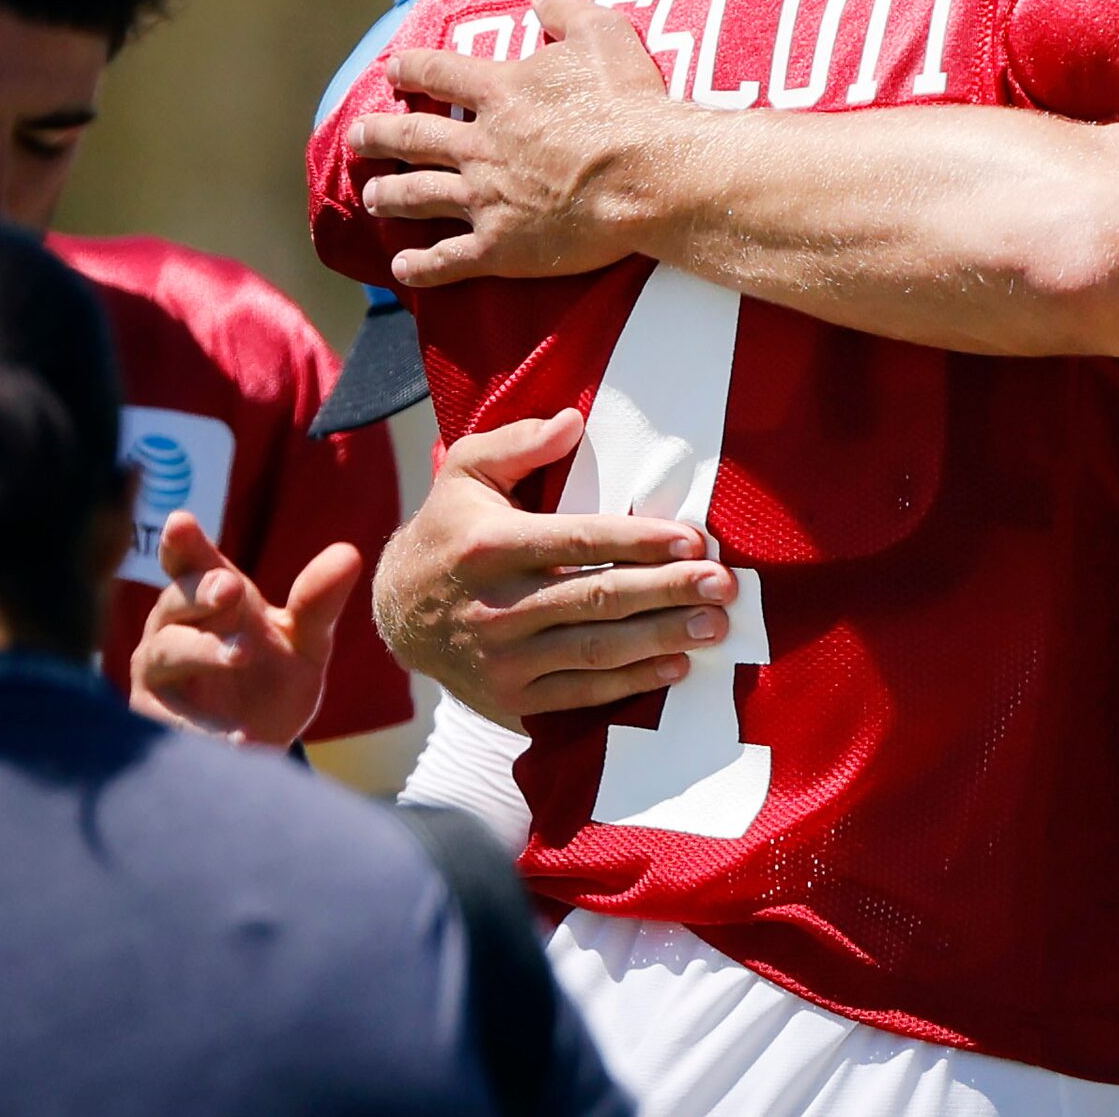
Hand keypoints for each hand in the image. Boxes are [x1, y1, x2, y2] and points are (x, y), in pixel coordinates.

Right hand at [128, 515, 361, 749]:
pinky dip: (202, 725)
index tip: (181, 521)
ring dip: (203, 651)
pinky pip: (169, 718)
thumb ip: (319, 603)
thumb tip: (349, 552)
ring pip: (165, 652)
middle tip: (232, 588)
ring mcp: (158, 674)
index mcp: (211, 601)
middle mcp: (173, 629)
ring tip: (241, 654)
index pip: (192, 563)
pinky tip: (236, 736)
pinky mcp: (153, 720)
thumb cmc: (274, 681)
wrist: (261, 749)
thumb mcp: (305, 643)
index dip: (184, 543)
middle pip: (176, 600)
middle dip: (200, 591)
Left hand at [350, 0, 672, 286]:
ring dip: (389, 195)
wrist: (646, 175)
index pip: (439, 74)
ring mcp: (484, 197)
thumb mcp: (605, 35)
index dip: (411, 70)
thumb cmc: (629, 105)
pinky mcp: (500, 246)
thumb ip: (568, 9)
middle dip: (378, 136)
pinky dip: (422, 265)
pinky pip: (449, 258)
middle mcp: (479, 144)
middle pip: (412, 137)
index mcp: (500, 92)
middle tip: (356, 137)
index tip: (392, 71)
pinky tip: (402, 267)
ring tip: (372, 196)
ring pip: (419, 195)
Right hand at [372, 408, 736, 718]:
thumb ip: (518, 442)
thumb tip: (574, 421)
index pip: (579, 541)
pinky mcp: (510, 698)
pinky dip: (630, 683)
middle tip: (723, 583)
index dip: (640, 541)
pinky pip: (580, 694)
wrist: (395, 613)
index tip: (695, 540)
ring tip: (714, 624)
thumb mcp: (466, 472)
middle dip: (668, 591)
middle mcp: (495, 607)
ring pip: (595, 650)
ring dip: (662, 638)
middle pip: (597, 599)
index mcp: (490, 547)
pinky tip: (676, 666)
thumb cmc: (450, 530)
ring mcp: (502, 659)